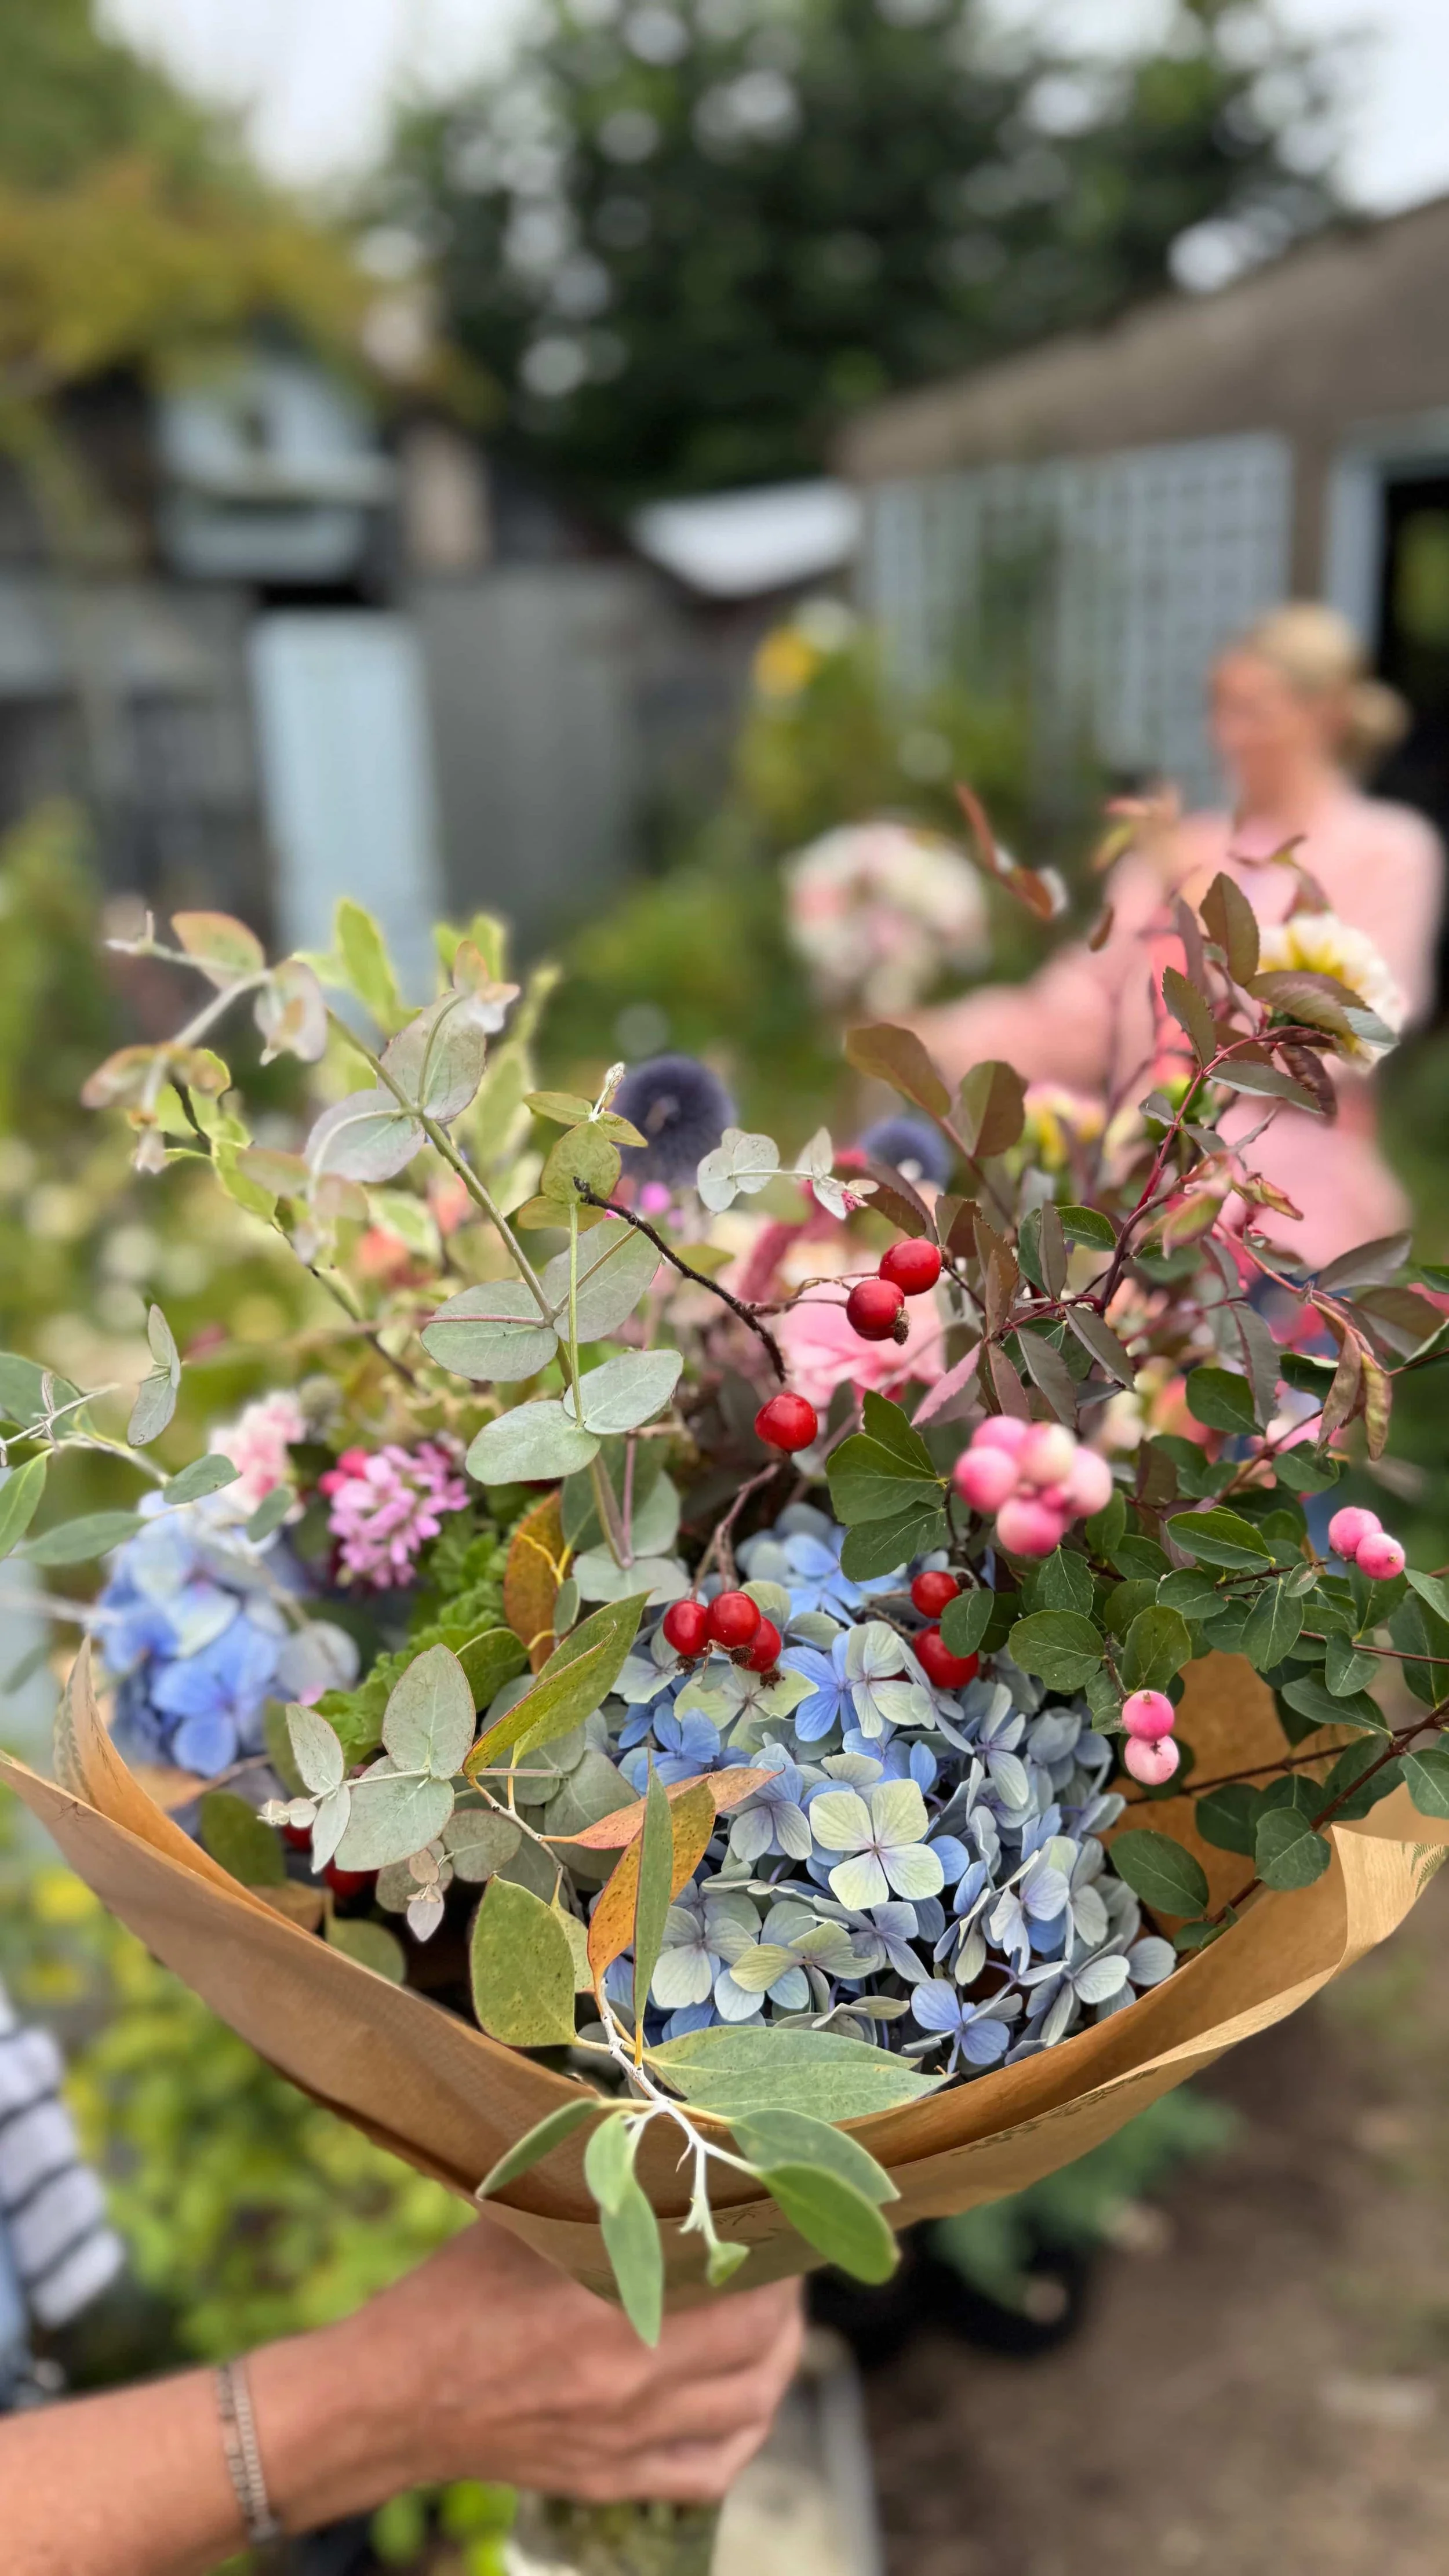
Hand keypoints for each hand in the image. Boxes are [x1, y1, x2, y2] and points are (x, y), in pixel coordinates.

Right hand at [259, 2214, 805, 2511]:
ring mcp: (625, 2443)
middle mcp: (628, 2385)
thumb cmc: (456, 2295)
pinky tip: (746, 2401)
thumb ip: (601, 2190)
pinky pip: (710, 2470)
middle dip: (784, 2297)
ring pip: (748, 2409)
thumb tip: (666, 2144)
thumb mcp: (531, 2219)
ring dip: (777, 2360)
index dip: (772, 2247)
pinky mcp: (612, 2480)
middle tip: (783, 2261)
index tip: (779, 2214)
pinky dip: (743, 2433)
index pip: (735, 2279)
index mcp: (606, 2309)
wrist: (392, 2398)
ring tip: (776, 2320)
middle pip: (757, 2345)